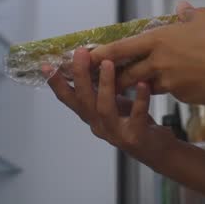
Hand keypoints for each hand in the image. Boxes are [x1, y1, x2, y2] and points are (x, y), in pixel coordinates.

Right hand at [47, 49, 177, 167]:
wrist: (158, 151)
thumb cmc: (135, 122)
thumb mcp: (114, 103)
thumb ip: (101, 88)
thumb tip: (93, 58)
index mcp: (92, 116)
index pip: (69, 99)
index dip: (56, 84)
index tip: (46, 66)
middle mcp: (99, 125)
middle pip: (84, 101)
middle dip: (80, 76)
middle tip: (80, 53)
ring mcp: (116, 133)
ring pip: (104, 109)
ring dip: (105, 85)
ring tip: (108, 63)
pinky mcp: (135, 138)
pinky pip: (136, 116)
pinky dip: (139, 100)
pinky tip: (142, 84)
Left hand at [90, 2, 204, 103]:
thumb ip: (190, 14)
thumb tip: (182, 8)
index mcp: (158, 40)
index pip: (122, 48)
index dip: (103, 54)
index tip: (89, 57)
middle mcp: (158, 62)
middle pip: (128, 73)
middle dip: (115, 79)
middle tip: (105, 81)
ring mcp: (169, 82)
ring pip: (147, 86)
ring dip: (140, 86)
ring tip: (135, 88)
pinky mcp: (181, 97)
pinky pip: (171, 93)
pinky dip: (170, 90)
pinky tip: (179, 87)